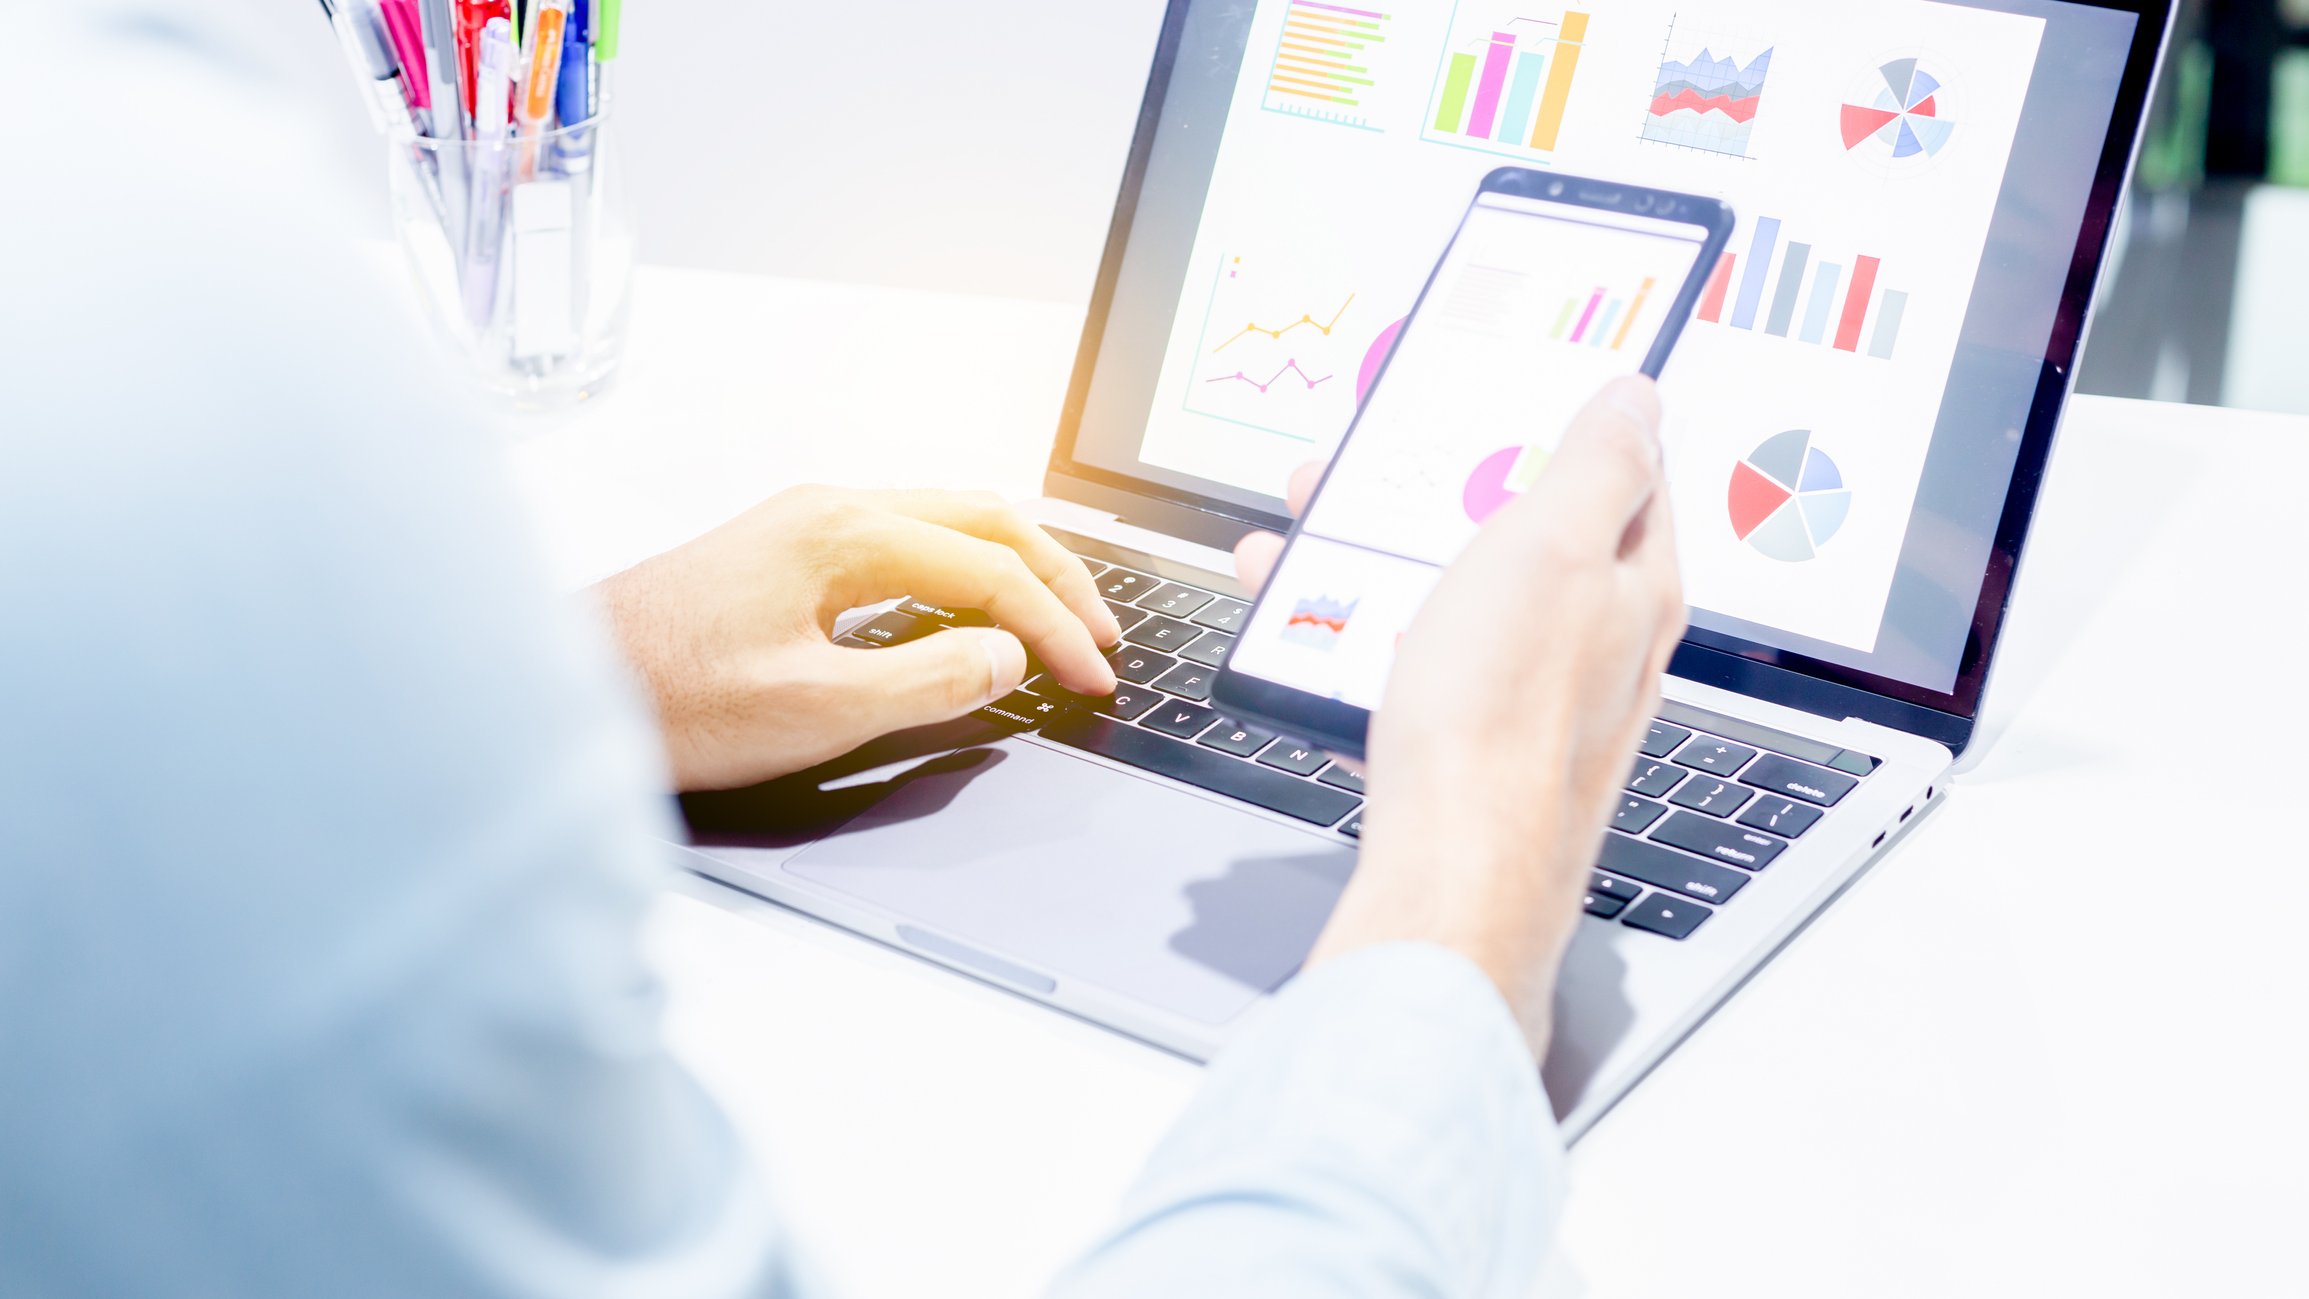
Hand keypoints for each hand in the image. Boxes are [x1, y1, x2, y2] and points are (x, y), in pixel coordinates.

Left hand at [599, 486, 1121, 790]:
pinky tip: (971, 611)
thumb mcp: (814, 710)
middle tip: (1103, 638)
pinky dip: (964, 572)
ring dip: (1013, 568)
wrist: (559, 689)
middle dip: (1057, 575)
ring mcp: (805, 526)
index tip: (1093, 678)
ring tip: (1058, 619)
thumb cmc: (666, 700)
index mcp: (844, 531)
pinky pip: (906, 543)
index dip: (1055, 626)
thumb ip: (928, 682)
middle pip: (983, 518)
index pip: (990, 566)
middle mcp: (830, 509)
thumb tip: (1005, 658)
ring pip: (946, 523)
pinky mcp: (785, 555)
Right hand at [1234, 377, 1684, 1057]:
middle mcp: (1596, 646)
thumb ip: (1598, 465)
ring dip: (1379, 558)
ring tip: (1307, 536)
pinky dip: (1359, 634)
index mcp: (1632, 587)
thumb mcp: (1552, 551)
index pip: (1630, 477)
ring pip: (1457, 600)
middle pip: (1525, 536)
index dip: (1572, 424)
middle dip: (1441, 491)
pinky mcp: (1475, 748)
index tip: (1521, 392)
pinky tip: (1313, 627)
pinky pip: (1415, 666)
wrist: (1450, 877)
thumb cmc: (1502, 725)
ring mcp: (1535, 701)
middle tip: (1374, 466)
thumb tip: (1638, 399)